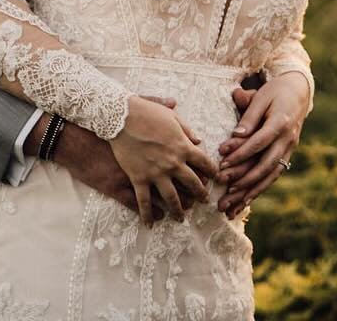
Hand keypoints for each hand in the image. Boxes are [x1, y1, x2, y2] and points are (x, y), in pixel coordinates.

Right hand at [110, 95, 218, 225]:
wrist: (120, 117)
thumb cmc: (146, 112)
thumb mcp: (171, 117)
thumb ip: (186, 130)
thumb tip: (199, 140)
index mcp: (183, 147)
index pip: (204, 162)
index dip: (213, 171)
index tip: (217, 178)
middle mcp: (173, 163)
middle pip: (192, 183)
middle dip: (200, 194)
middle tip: (204, 202)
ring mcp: (156, 173)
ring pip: (172, 198)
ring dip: (178, 210)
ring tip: (181, 218)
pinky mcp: (138, 179)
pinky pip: (144, 201)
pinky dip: (148, 215)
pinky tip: (150, 224)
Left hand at [216, 72, 310, 217]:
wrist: (298, 92)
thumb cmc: (275, 92)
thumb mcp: (261, 96)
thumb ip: (249, 115)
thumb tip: (236, 135)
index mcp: (281, 122)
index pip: (259, 142)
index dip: (241, 153)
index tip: (222, 162)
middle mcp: (287, 140)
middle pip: (265, 165)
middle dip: (243, 179)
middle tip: (222, 189)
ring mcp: (289, 150)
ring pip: (269, 176)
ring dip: (249, 192)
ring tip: (229, 206)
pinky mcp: (286, 156)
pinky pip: (272, 176)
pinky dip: (258, 190)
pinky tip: (244, 203)